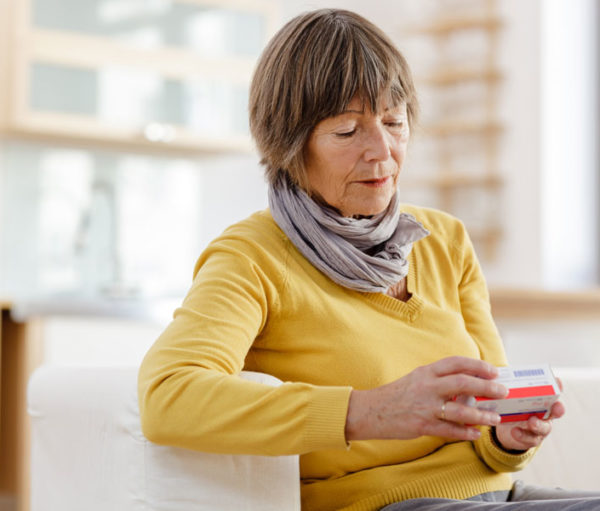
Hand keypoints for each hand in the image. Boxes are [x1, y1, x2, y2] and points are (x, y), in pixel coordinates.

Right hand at [345, 356, 507, 441]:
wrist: (371, 410)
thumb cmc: (396, 394)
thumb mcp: (417, 379)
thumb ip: (439, 380)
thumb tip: (467, 386)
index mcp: (426, 372)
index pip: (456, 363)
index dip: (477, 366)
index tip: (493, 370)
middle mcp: (427, 386)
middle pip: (463, 383)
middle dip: (486, 387)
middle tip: (502, 392)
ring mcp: (425, 406)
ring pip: (459, 410)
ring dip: (480, 414)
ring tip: (494, 417)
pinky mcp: (422, 425)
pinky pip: (449, 430)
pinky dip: (464, 433)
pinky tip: (475, 434)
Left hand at [493, 379, 565, 450]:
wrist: (508, 430)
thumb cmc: (513, 408)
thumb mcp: (512, 397)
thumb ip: (509, 387)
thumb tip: (497, 373)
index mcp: (541, 400)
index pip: (553, 392)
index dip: (557, 387)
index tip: (557, 382)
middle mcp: (545, 414)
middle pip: (556, 411)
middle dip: (558, 409)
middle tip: (556, 407)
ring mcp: (540, 428)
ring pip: (544, 427)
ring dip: (539, 424)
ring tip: (531, 422)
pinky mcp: (531, 439)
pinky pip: (529, 438)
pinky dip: (522, 435)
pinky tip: (515, 431)